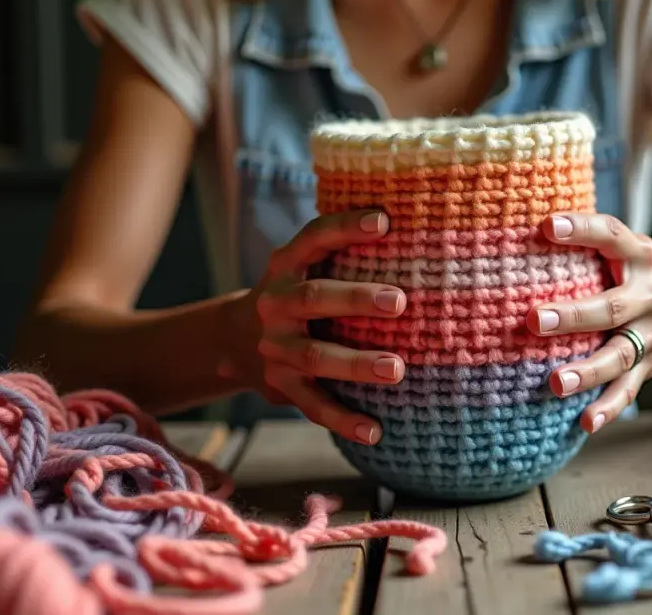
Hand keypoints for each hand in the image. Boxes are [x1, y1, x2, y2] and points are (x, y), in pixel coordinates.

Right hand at [222, 210, 405, 444]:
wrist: (236, 342)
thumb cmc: (298, 295)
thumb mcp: (306, 268)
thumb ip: (344, 253)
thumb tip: (416, 227)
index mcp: (285, 266)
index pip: (314, 238)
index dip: (346, 227)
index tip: (385, 220)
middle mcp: (275, 303)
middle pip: (312, 299)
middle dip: (355, 300)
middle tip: (400, 301)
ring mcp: (276, 348)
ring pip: (314, 356)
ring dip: (356, 364)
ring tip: (397, 369)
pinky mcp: (281, 385)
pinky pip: (313, 405)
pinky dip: (344, 420)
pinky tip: (375, 431)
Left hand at [526, 213, 651, 432]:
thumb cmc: (628, 268)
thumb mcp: (616, 247)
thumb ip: (580, 243)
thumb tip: (507, 232)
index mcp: (638, 254)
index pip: (611, 235)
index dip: (581, 229)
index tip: (546, 226)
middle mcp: (648, 293)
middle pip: (612, 307)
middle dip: (573, 316)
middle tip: (533, 319)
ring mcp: (651, 332)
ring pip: (620, 354)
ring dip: (588, 371)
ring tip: (556, 383)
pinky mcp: (650, 364)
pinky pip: (629, 388)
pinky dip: (609, 407)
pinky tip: (585, 421)